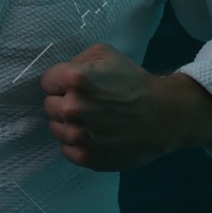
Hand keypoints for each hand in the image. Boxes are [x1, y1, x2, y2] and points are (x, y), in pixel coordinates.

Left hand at [39, 43, 193, 171]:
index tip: (76, 86)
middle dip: (64, 102)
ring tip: (92, 120)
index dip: (60, 83)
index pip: (47, 82)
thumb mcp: (105, 54)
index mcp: (74, 80)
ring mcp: (79, 136)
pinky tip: (94, 136)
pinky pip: (67, 150)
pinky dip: (77, 144)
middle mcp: (72, 108)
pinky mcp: (87, 157)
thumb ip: (77, 61)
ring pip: (56, 129)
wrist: (164, 115)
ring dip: (69, 124)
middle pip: (49, 106)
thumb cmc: (134, 82)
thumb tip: (61, 75)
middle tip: (87, 103)